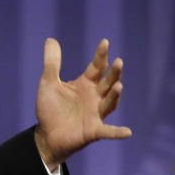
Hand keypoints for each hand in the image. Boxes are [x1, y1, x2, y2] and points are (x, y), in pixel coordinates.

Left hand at [34, 38, 131, 169]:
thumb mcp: (48, 83)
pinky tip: (127, 132)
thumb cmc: (50, 108)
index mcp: (86, 84)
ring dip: (115, 95)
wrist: (46, 135)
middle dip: (114, 73)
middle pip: (108, 83)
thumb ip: (51, 63)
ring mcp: (96, 114)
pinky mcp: (93, 131)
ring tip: (118, 86)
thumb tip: (50, 39)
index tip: (105, 42)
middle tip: (118, 62)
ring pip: (109, 103)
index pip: (97, 67)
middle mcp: (95, 97)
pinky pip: (107, 131)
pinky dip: (117, 132)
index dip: (101, 55)